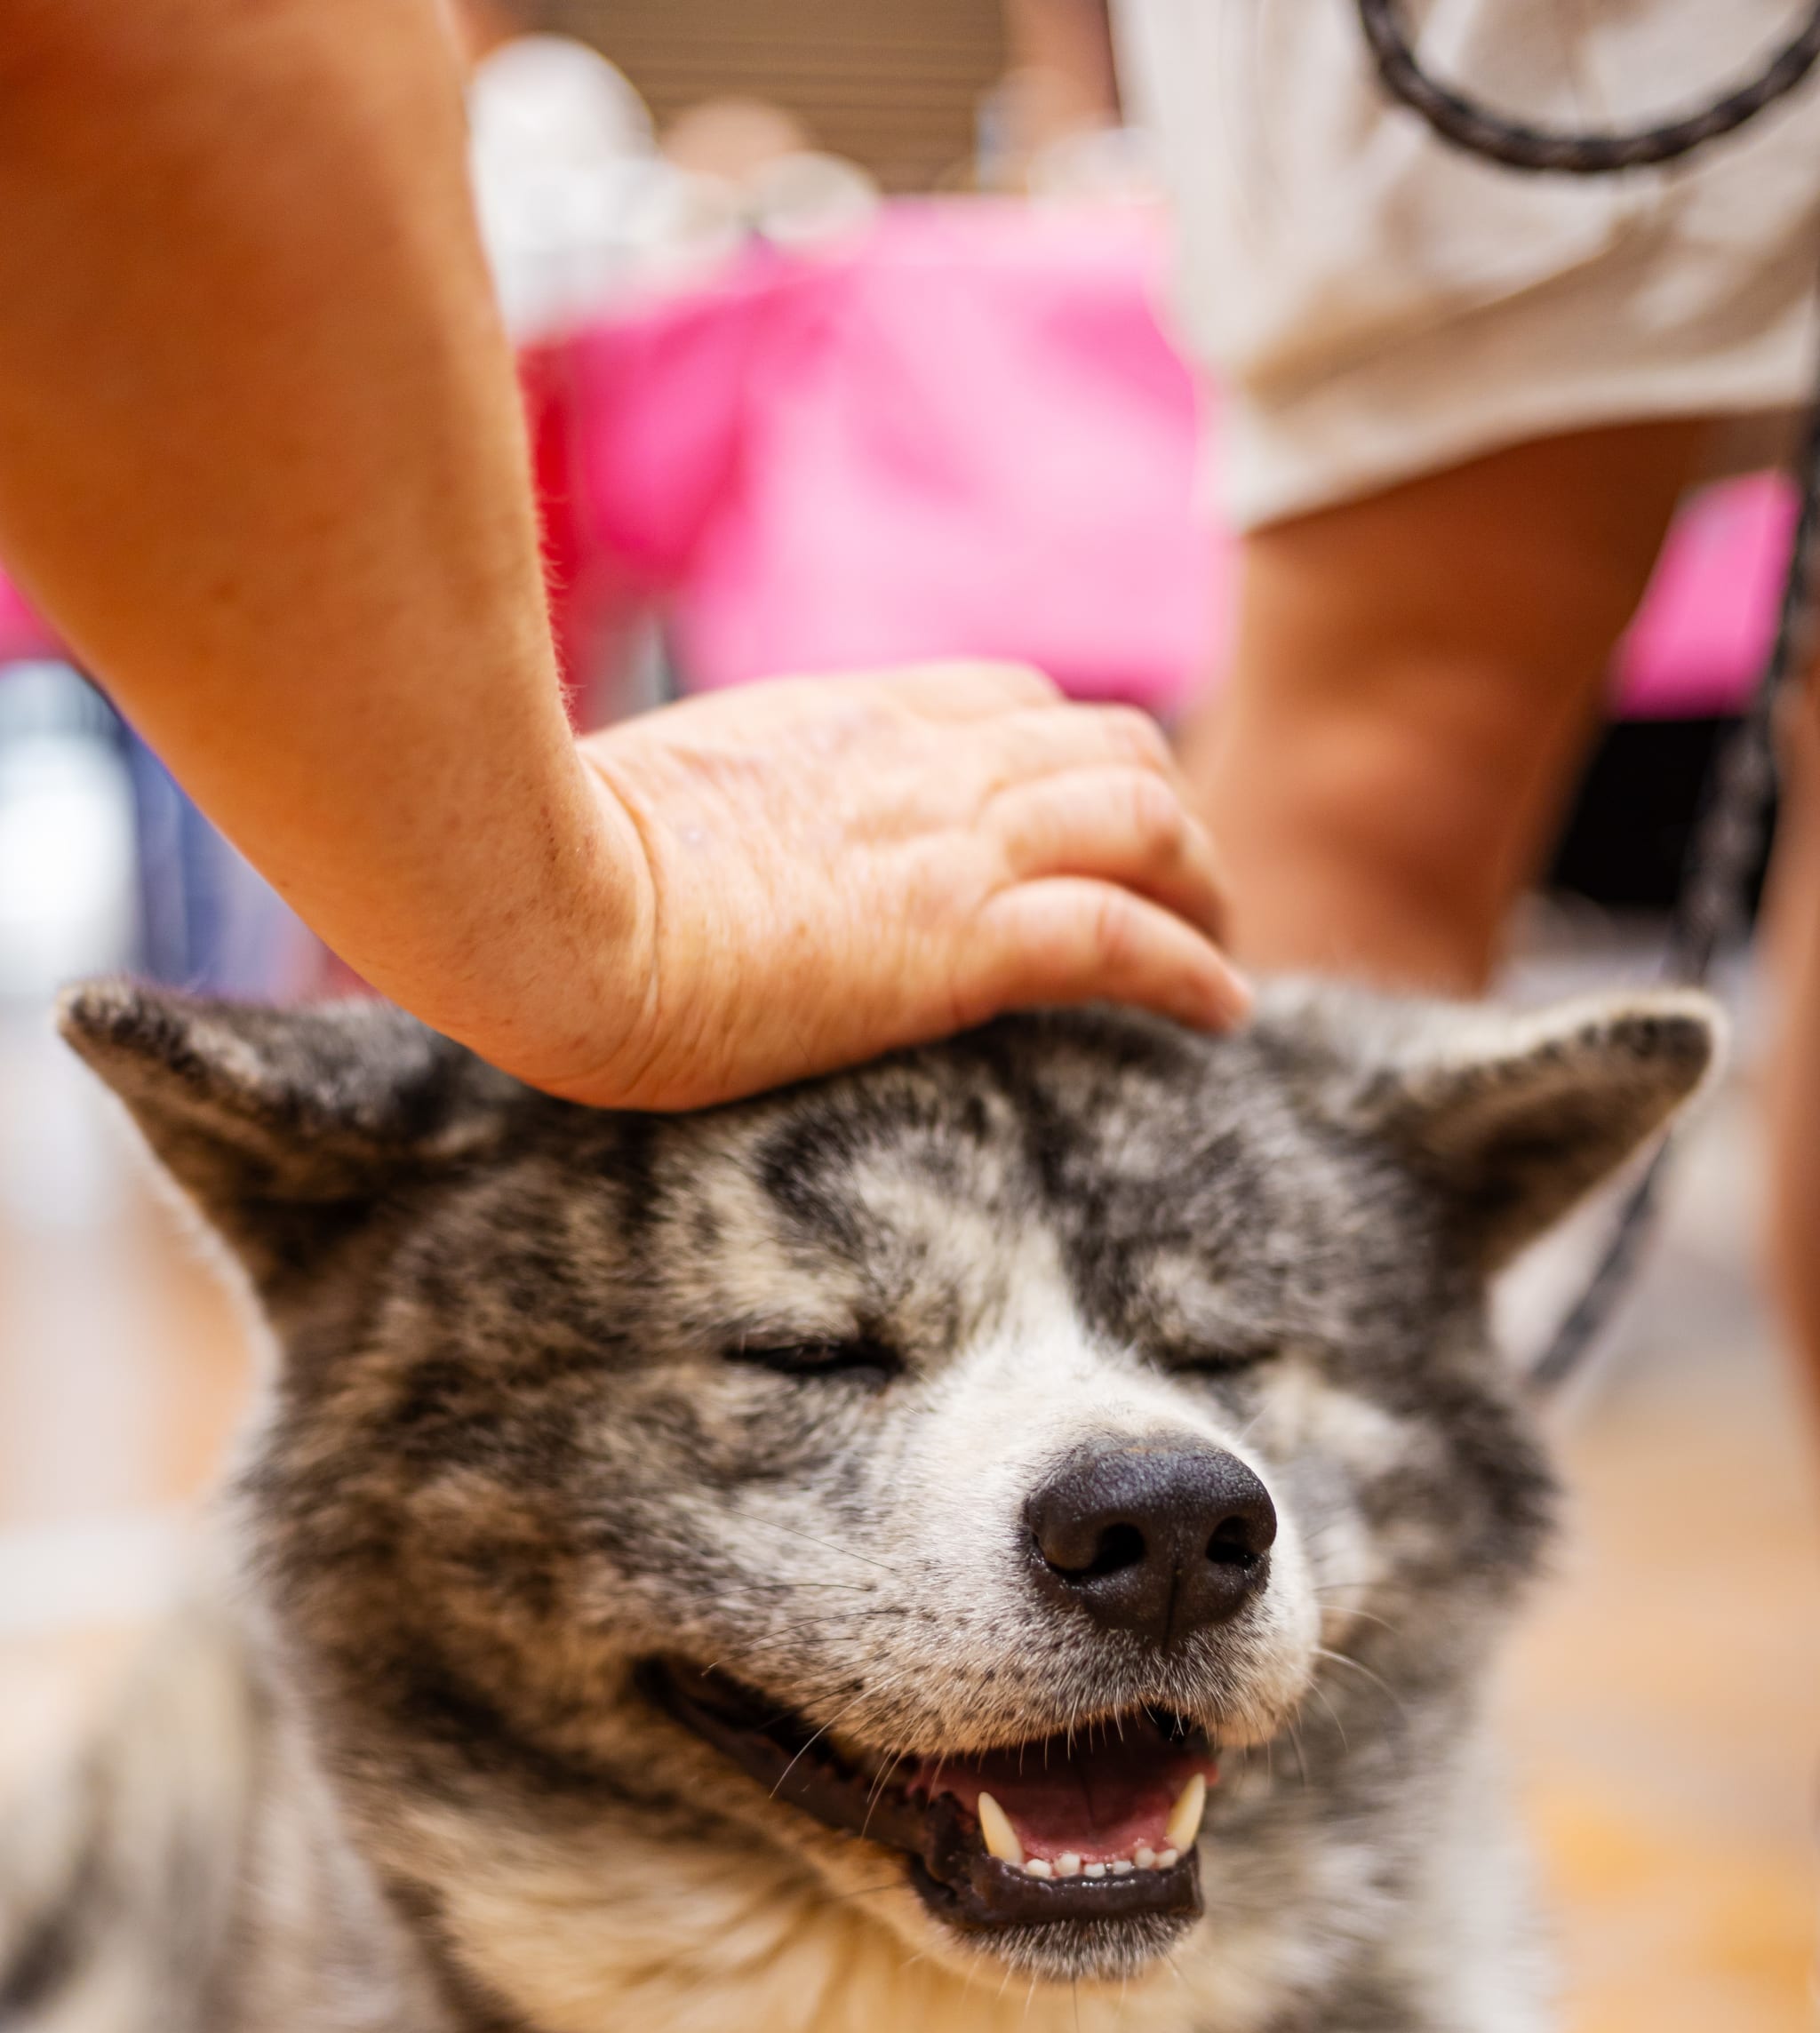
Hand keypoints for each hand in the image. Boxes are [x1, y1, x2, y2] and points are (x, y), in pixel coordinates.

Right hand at [533, 663, 1244, 1109]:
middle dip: (1165, 812)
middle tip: (1186, 887)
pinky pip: (1124, 941)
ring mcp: (948, 845)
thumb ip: (703, 798)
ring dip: (1204, 885)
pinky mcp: (958, 943)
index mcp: (844, 717)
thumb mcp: (641, 790)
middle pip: (1109, 748)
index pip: (1011, 703)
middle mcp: (920, 763)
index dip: (1072, 757)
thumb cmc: (536, 862)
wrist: (531, 898)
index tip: (1088, 816)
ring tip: (1221, 950)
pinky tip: (1225, 1012)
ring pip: (1147, 826)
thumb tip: (659, 834)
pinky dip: (1193, 971)